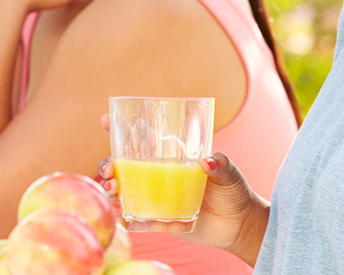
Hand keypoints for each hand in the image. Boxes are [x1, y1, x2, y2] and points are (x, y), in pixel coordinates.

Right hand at [97, 115, 269, 264]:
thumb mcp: (229, 172)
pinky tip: (124, 217)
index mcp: (170, 157)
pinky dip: (128, 218)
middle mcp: (158, 176)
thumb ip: (221, 164)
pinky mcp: (160, 221)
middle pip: (123, 167)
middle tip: (109, 169)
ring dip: (112, 190)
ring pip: (124, 192)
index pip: (141, 140)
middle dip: (109, 165)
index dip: (119, 128)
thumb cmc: (233, 190)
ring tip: (112, 189)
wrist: (239, 224)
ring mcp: (157, 198)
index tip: (104, 119)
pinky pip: (139, 220)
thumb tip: (207, 161)